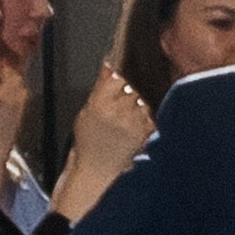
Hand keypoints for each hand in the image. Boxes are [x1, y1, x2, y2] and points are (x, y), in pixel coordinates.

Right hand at [60, 65, 152, 191]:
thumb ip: (99, 87)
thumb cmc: (88, 142)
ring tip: (123, 120)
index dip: (121, 77)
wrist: (97, 169)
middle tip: (119, 105)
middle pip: (132, 88)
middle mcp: (117, 112)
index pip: (118, 77)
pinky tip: (131, 129)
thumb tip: (108, 64)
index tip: (119, 81)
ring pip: (141, 101)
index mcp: (99, 104)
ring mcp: (132, 122)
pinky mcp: (144, 132)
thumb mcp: (86, 112)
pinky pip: (148, 115)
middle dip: (128, 93)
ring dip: (136, 106)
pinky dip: (142, 119)